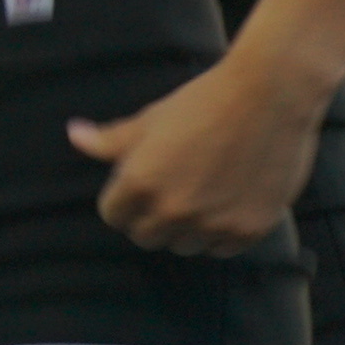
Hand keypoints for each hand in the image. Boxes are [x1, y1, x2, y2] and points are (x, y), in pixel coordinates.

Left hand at [70, 51, 326, 255]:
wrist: (270, 94)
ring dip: (187, 229)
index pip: (114, 216)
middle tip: (172, 191)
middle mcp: (173, 210)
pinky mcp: (250, 229)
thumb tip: (74, 136)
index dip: (123, 201)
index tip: (140, 189)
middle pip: (146, 236)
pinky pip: (222, 249)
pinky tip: (226, 204)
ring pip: (184, 246)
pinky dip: (221, 234)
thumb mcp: (150, 119)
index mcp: (140, 183)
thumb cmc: (204, 102)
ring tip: (201, 195)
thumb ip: (109, 140)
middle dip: (151, 218)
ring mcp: (213, 223)